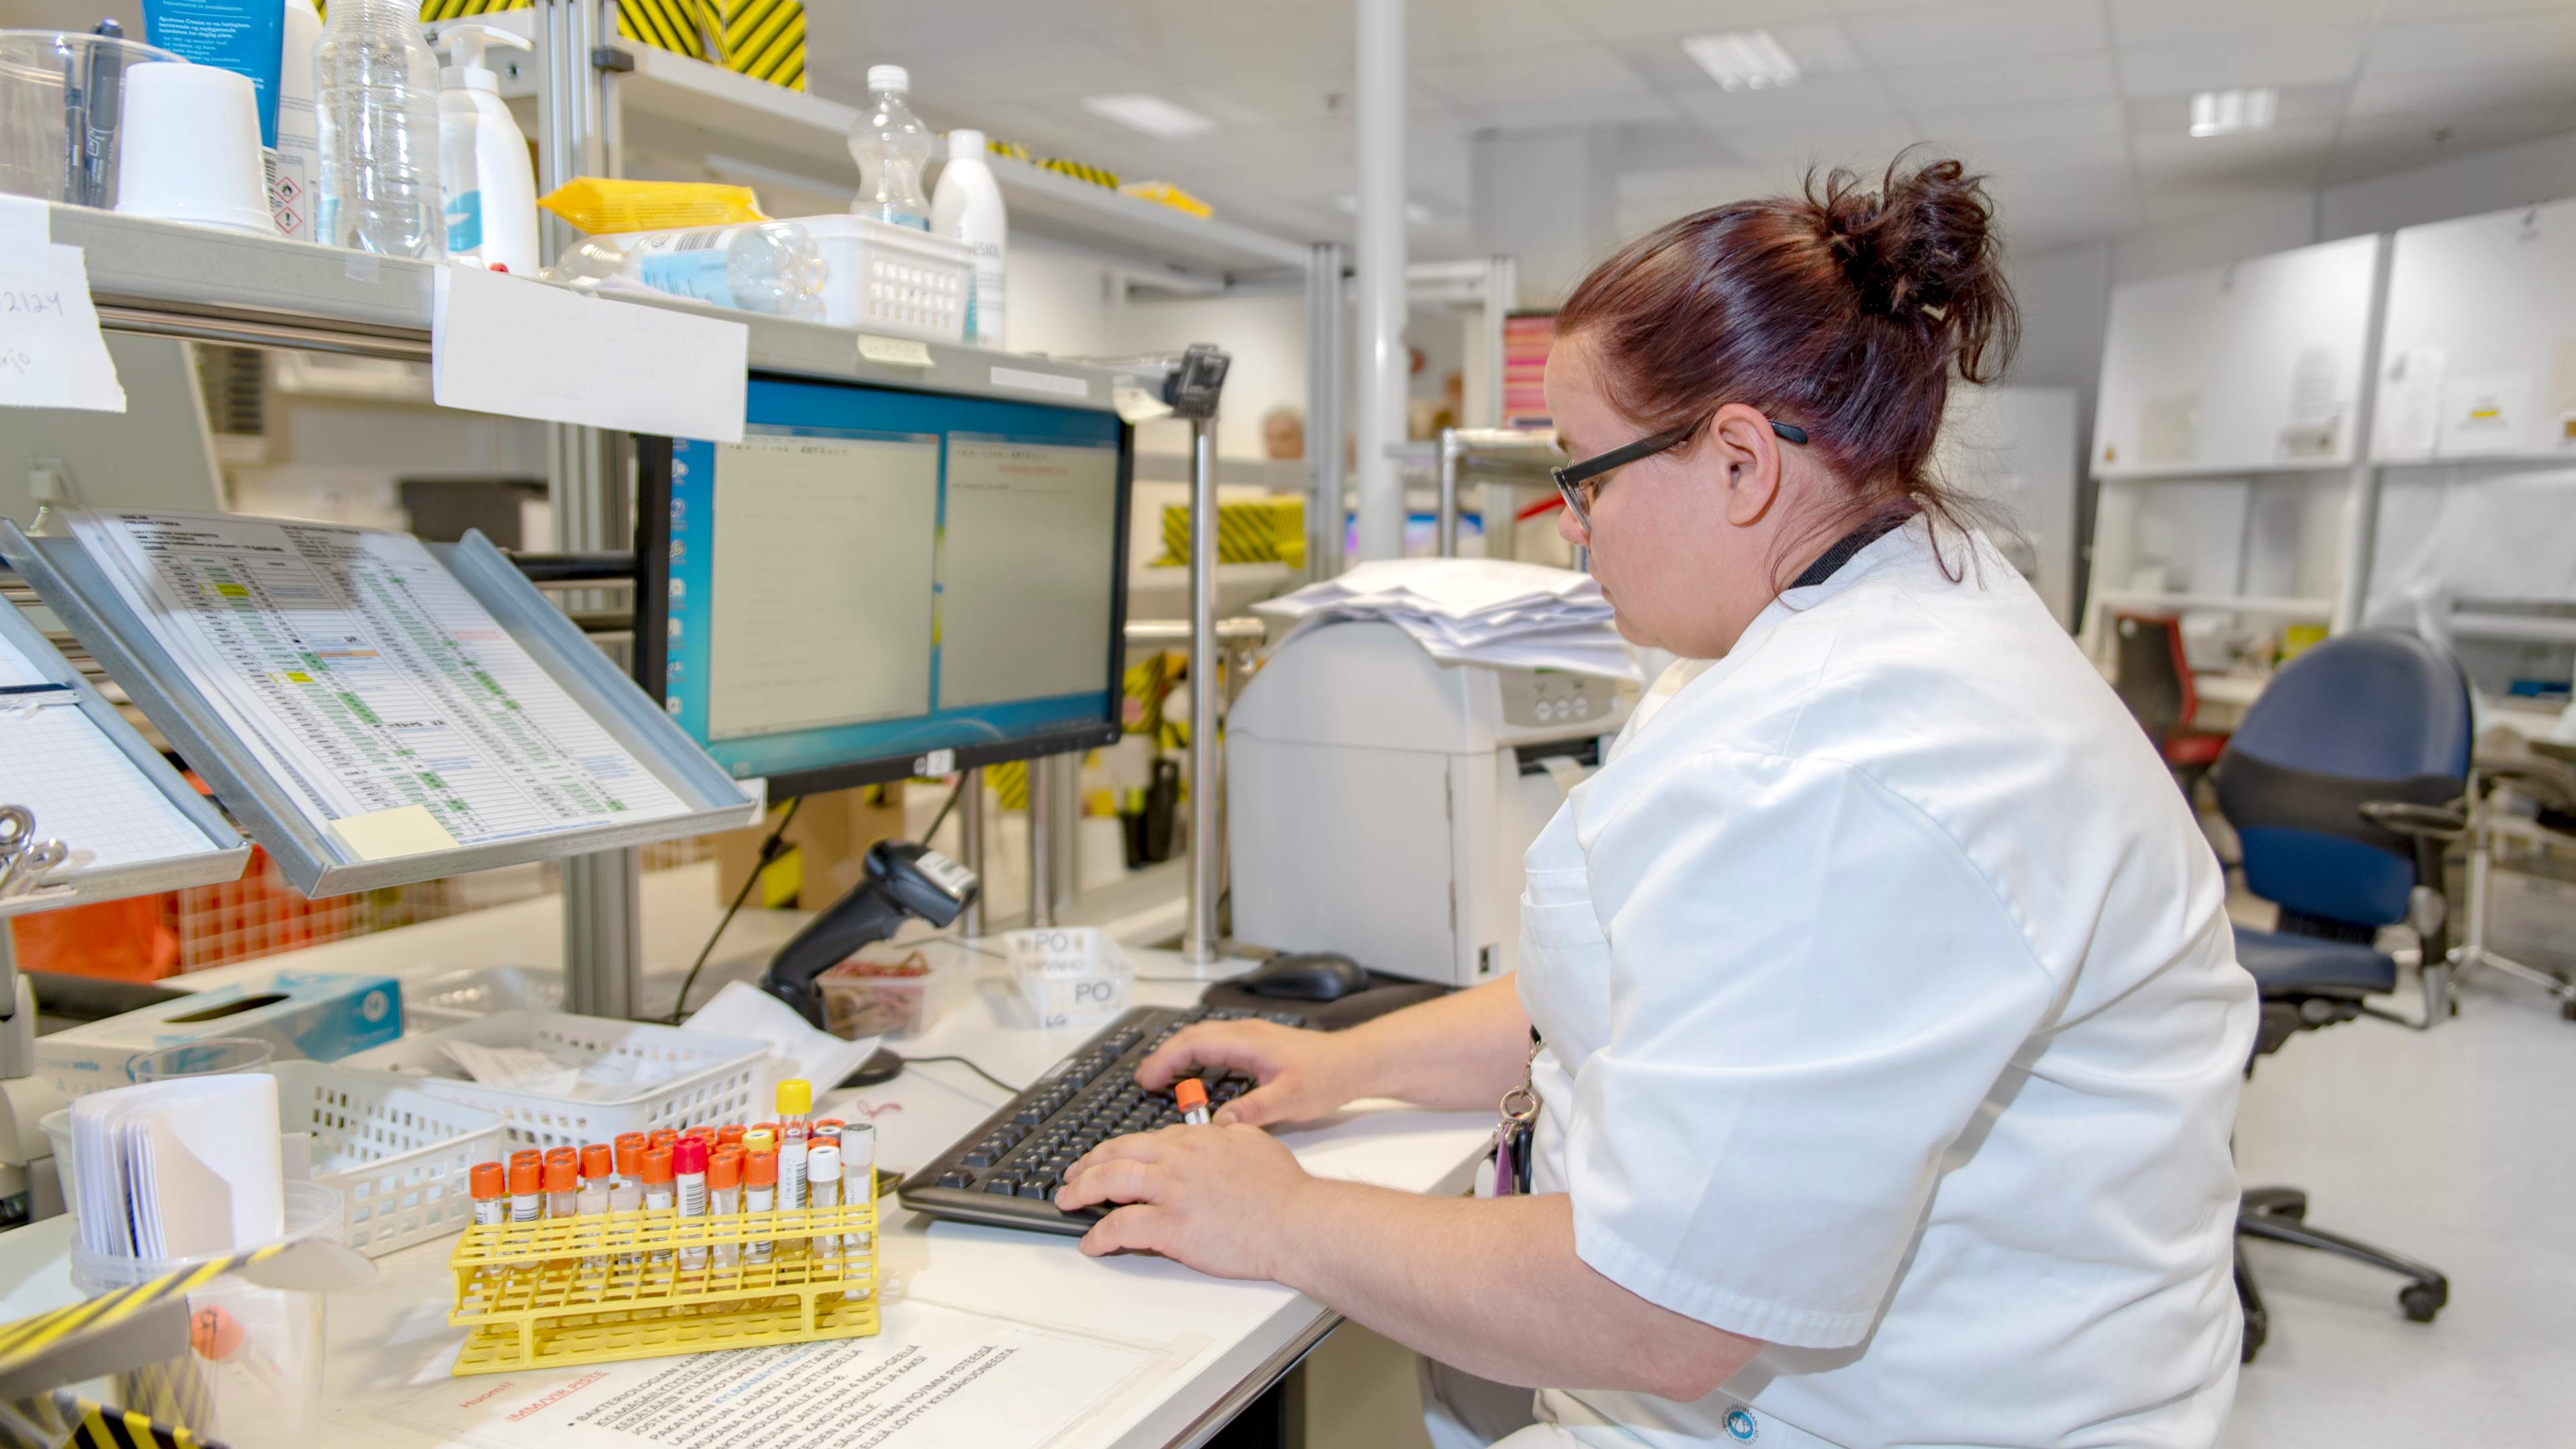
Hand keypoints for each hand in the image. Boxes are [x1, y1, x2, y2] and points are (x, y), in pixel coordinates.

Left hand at [1054, 1123, 1314, 1277]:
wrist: (1296, 1221)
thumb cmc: (1284, 1191)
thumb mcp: (1256, 1142)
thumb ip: (1230, 1134)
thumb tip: (1219, 1131)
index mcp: (1196, 1139)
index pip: (1145, 1140)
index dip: (1120, 1150)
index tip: (1110, 1159)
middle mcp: (1177, 1159)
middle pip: (1116, 1154)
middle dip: (1087, 1164)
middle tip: (1073, 1175)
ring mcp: (1171, 1191)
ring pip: (1109, 1182)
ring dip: (1081, 1191)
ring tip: (1067, 1201)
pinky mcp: (1170, 1226)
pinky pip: (1120, 1227)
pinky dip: (1100, 1235)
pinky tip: (1092, 1242)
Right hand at [1132, 1021, 1370, 1127]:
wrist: (1355, 1062)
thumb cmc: (1328, 1076)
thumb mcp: (1291, 1099)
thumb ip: (1254, 1111)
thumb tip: (1219, 1125)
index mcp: (1248, 1041)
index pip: (1193, 1044)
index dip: (1165, 1060)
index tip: (1146, 1079)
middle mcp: (1246, 1033)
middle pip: (1192, 1036)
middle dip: (1164, 1056)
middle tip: (1144, 1080)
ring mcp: (1252, 1036)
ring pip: (1203, 1038)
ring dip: (1179, 1054)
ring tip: (1161, 1078)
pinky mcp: (1259, 1045)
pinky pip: (1217, 1044)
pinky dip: (1197, 1056)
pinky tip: (1196, 1075)